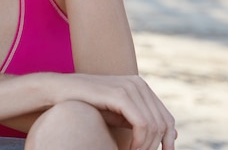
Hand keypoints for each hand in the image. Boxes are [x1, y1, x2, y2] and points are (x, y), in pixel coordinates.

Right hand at [58, 74, 175, 149]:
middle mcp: (138, 83)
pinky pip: (142, 124)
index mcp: (140, 86)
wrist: (58, 92)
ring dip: (146, 147)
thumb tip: (170, 136)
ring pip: (154, 126)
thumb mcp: (117, 114)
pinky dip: (140, 142)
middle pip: (164, 123)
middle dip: (157, 146)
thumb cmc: (85, 105)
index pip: (166, 118)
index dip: (166, 141)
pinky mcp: (120, 94)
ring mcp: (130, 86)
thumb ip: (139, 121)